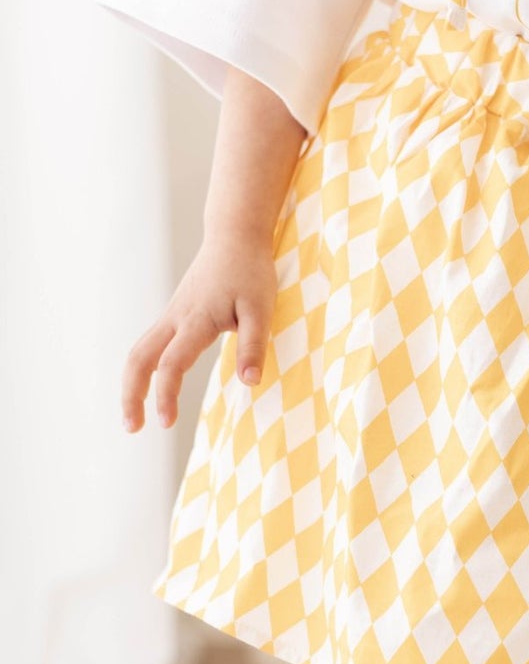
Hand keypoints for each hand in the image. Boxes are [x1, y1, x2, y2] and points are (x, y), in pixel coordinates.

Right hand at [121, 227, 278, 431]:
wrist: (234, 236)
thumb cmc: (251, 272)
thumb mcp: (262, 309)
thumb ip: (255, 346)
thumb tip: (250, 383)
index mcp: (195, 321)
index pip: (170, 364)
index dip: (165, 396)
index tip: (167, 423)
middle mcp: (175, 318)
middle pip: (138, 359)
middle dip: (130, 395)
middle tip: (131, 428)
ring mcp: (171, 315)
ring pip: (139, 351)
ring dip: (132, 384)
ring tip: (135, 416)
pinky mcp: (175, 313)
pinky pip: (149, 344)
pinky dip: (142, 368)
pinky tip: (149, 387)